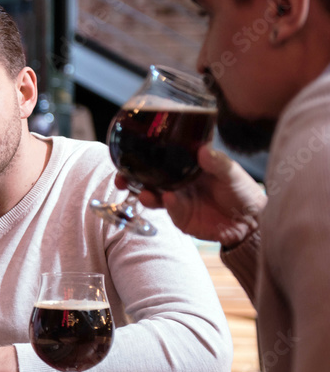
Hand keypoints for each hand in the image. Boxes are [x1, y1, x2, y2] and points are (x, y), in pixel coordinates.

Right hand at [115, 146, 265, 247]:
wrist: (250, 222)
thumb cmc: (242, 191)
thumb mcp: (232, 172)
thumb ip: (218, 162)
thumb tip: (203, 150)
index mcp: (187, 163)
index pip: (160, 156)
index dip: (142, 153)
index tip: (130, 149)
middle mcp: (177, 179)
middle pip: (147, 176)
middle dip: (130, 177)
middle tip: (122, 177)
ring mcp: (176, 198)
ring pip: (152, 194)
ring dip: (143, 193)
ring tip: (143, 193)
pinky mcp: (180, 216)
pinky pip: (169, 209)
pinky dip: (167, 205)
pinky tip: (168, 200)